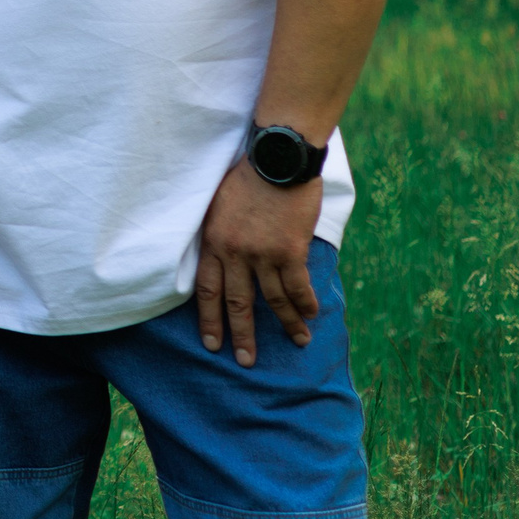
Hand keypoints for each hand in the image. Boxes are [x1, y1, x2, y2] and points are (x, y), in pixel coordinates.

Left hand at [193, 159, 324, 366]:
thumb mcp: (218, 204)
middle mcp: (235, 252)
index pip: (206, 289)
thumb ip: (219, 233)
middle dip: (242, 334)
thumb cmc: (247, 175)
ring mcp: (263, 253)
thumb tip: (223, 256)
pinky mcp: (291, 250)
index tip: (212, 342)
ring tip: (298, 341)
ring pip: (273, 300)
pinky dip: (306, 303)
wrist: (275, 157)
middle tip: (246, 360)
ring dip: (287, 324)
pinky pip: (298, 286)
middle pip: (236, 302)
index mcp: (213, 241)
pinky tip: (312, 315)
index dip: (209, 319)